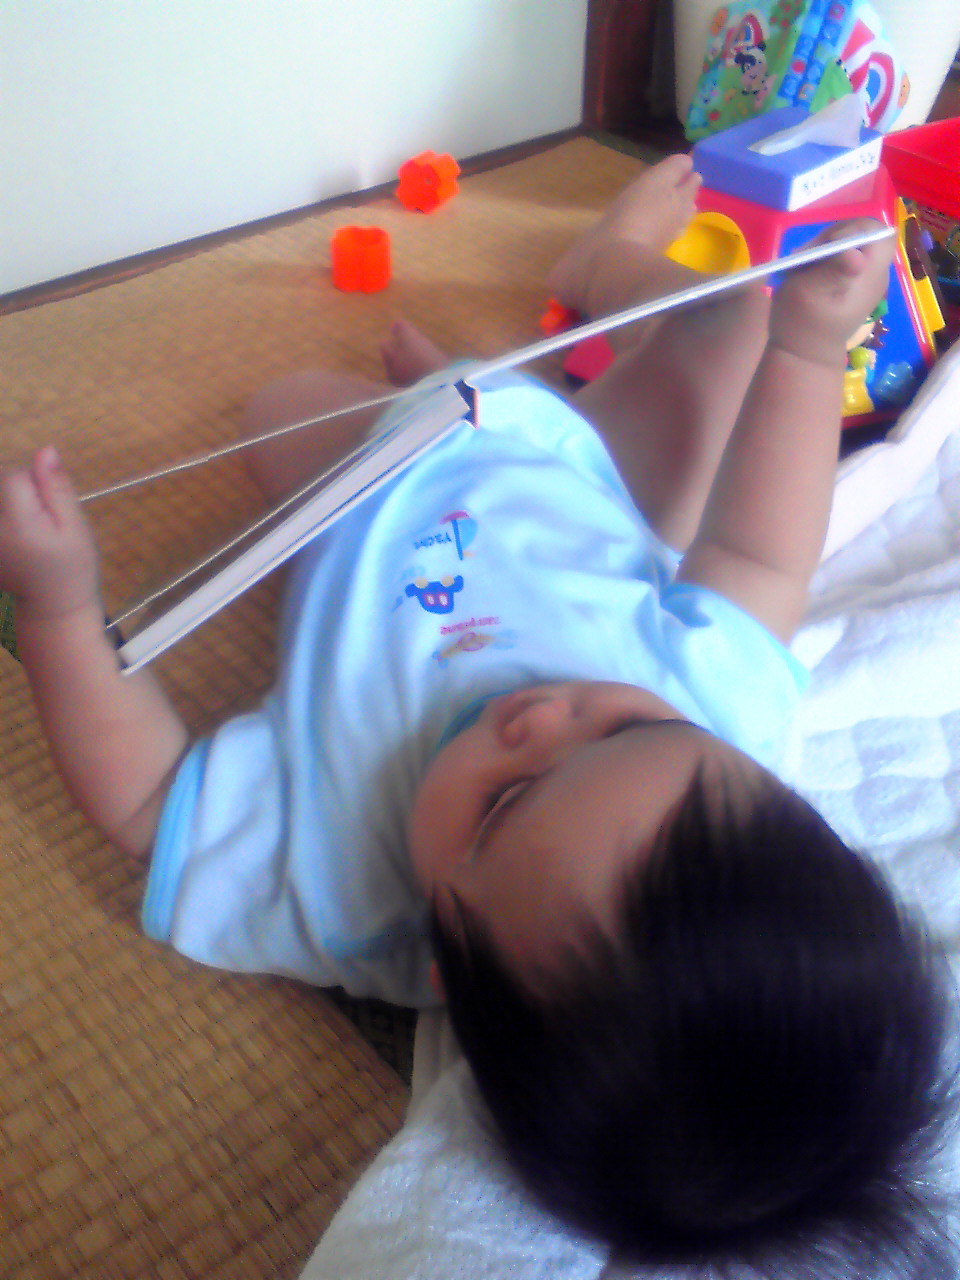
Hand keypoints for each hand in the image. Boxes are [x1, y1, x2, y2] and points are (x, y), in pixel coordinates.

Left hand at [0, 447, 101, 620]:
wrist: (54, 609)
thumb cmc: (73, 569)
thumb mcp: (75, 528)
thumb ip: (57, 489)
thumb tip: (46, 450)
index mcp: (16, 523)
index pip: (12, 476)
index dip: (34, 484)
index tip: (50, 509)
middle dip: (18, 492)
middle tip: (41, 522)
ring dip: (11, 505)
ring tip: (27, 530)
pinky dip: (7, 517)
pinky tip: (17, 539)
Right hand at [769, 220, 894, 367]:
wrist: (805, 353)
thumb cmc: (802, 324)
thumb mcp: (809, 295)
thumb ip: (832, 271)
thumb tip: (855, 256)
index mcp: (870, 274)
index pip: (876, 232)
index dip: (852, 229)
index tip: (826, 244)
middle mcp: (875, 272)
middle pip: (864, 234)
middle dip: (835, 236)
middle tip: (809, 253)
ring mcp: (866, 277)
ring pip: (853, 242)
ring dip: (827, 246)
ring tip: (804, 264)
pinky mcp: (854, 281)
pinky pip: (846, 256)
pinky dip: (827, 257)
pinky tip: (810, 272)